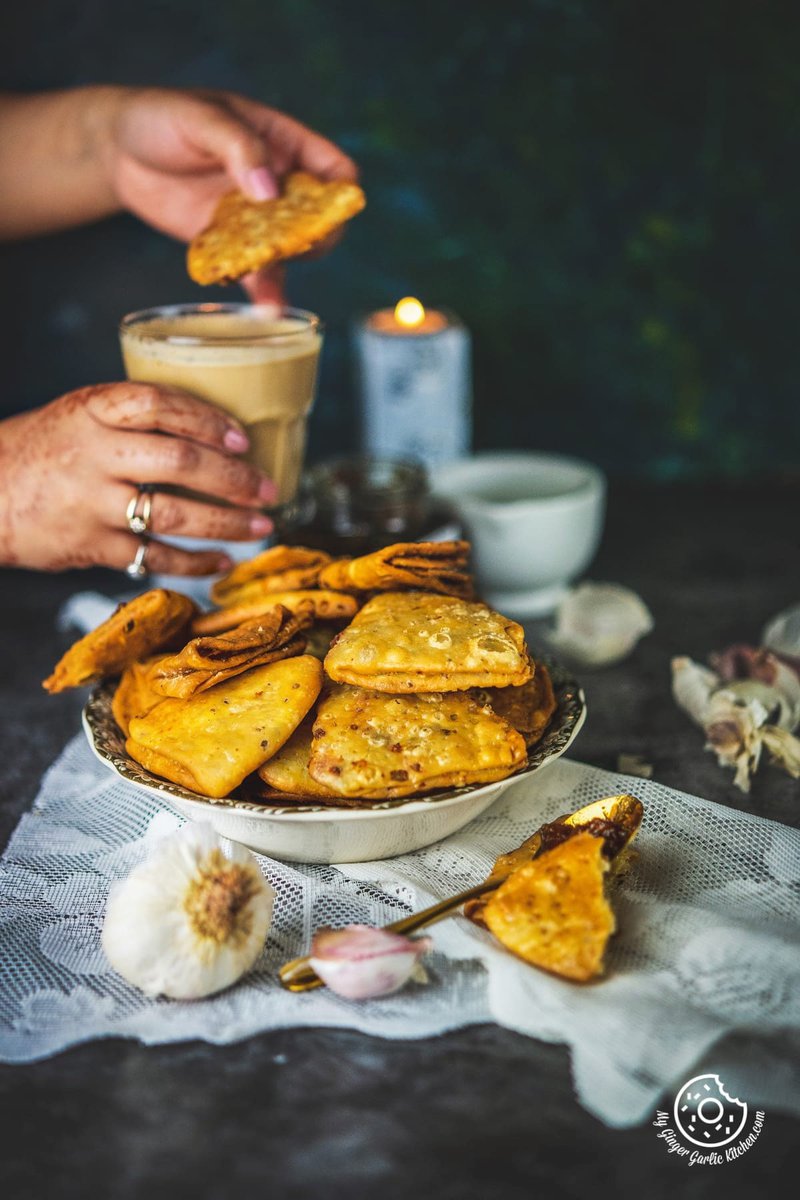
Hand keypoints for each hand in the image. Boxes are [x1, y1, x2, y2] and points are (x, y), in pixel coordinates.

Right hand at [0, 384, 277, 573]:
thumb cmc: (42, 450)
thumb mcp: (78, 414)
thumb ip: (133, 417)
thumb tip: (214, 429)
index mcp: (91, 411)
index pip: (159, 405)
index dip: (208, 421)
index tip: (243, 440)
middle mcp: (93, 455)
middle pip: (177, 462)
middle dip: (233, 479)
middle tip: (268, 489)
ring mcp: (92, 504)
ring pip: (173, 515)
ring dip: (226, 524)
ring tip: (260, 526)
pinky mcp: (91, 546)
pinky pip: (154, 557)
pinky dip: (195, 563)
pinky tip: (223, 561)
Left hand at [108, 88, 357, 302]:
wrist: (118, 152)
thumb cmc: (163, 117)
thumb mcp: (202, 118)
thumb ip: (239, 147)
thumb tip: (270, 191)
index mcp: (284, 145)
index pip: (333, 170)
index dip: (341, 191)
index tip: (330, 209)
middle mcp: (279, 186)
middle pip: (320, 220)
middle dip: (316, 237)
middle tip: (295, 246)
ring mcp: (256, 220)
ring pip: (290, 252)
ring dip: (287, 268)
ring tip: (272, 281)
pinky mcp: (231, 247)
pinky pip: (255, 273)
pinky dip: (261, 291)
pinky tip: (265, 310)